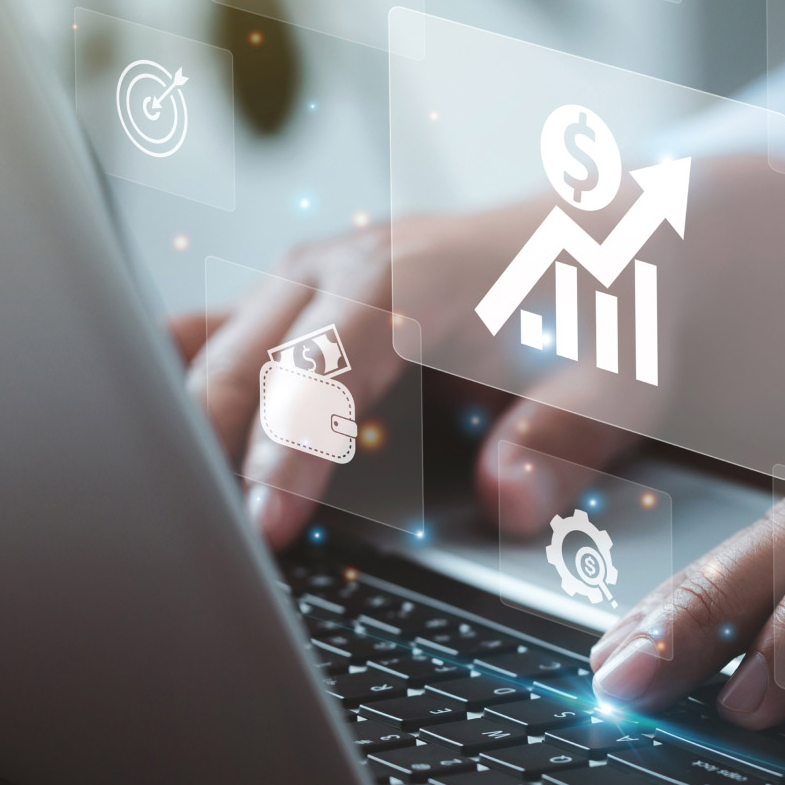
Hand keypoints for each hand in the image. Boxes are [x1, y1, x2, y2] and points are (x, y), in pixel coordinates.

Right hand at [171, 216, 631, 548]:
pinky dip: (181, 393)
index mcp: (417, 268)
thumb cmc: (610, 303)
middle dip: (208, 448)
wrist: (605, 237)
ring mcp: (307, 276)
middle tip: (200, 546)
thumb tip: (510, 498)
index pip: (327, 360)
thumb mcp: (623, 372)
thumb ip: (567, 435)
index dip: (291, 444)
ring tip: (161, 514)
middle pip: (244, 355)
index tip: (268, 523)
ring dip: (181, 424)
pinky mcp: (293, 301)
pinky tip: (161, 457)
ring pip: (210, 347)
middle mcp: (343, 262)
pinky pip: (212, 339)